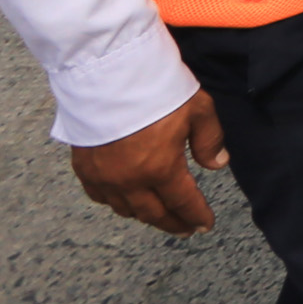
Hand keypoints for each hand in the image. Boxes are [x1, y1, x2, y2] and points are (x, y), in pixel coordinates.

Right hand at [70, 89, 226, 235]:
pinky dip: (115, 203)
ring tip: (158, 215)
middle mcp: (129, 181)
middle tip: (185, 229)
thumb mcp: (197, 109)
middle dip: (172, 223)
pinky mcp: (84, 167)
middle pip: (153, 213)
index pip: (182, 202)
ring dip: (145, 215)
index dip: (196, 216)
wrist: (107, 74)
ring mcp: (103, 176)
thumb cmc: (156, 89)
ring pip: (125, 209)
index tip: (205, 226)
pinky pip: (100, 197)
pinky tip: (124, 201)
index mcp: (160, 169)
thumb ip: (210, 140)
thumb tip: (218, 164)